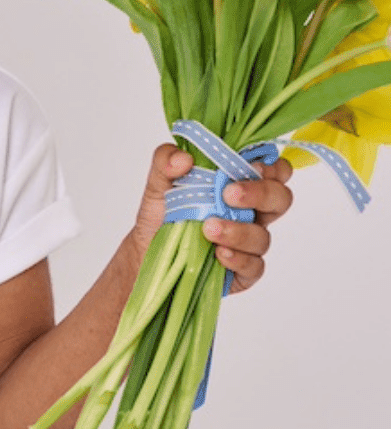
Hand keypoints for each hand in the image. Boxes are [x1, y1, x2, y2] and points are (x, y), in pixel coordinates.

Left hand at [132, 143, 293, 292]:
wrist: (148, 249)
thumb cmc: (164, 211)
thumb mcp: (158, 180)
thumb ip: (166, 159)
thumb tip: (184, 159)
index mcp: (240, 184)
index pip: (275, 170)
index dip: (272, 167)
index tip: (250, 166)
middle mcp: (251, 212)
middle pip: (281, 199)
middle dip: (261, 193)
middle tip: (228, 193)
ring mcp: (249, 242)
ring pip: (264, 237)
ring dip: (239, 232)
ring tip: (209, 228)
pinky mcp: (242, 270)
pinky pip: (254, 267)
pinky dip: (238, 259)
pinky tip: (218, 253)